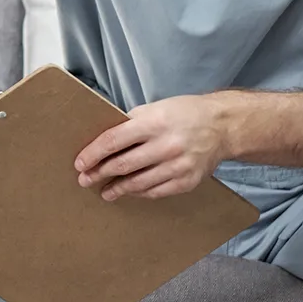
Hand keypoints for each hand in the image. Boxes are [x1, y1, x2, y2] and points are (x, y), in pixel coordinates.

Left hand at [74, 93, 235, 200]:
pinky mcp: (187, 181)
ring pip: (138, 183)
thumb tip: (102, 140)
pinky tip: (129, 192)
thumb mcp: (155, 108)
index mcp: (154, 122)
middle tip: (85, 180)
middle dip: (99, 173)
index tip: (80, 163)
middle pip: (123, 164)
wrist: (222, 126)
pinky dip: (139, 193)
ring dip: (117, 189)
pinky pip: (156, 192)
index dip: (93, 154)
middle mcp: (166, 145)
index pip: (113, 140)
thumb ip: (130, 123)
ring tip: (105, 192)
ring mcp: (178, 165)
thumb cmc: (184, 114)